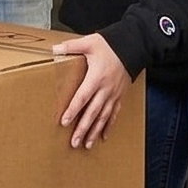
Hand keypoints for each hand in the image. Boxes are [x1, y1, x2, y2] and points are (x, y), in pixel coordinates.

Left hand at [52, 33, 130, 148]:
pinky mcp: (120, 96)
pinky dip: (108, 126)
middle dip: (83, 129)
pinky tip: (103, 137)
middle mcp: (105, 90)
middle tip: (74, 143)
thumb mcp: (89, 42)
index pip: (82, 97)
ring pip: (103, 117)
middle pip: (92, 113)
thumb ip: (71, 47)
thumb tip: (54, 50)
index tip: (64, 122)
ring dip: (94, 132)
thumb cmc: (110, 45)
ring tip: (86, 145)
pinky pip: (114, 114)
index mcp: (96, 78)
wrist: (134, 47)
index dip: (73, 110)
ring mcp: (114, 95)